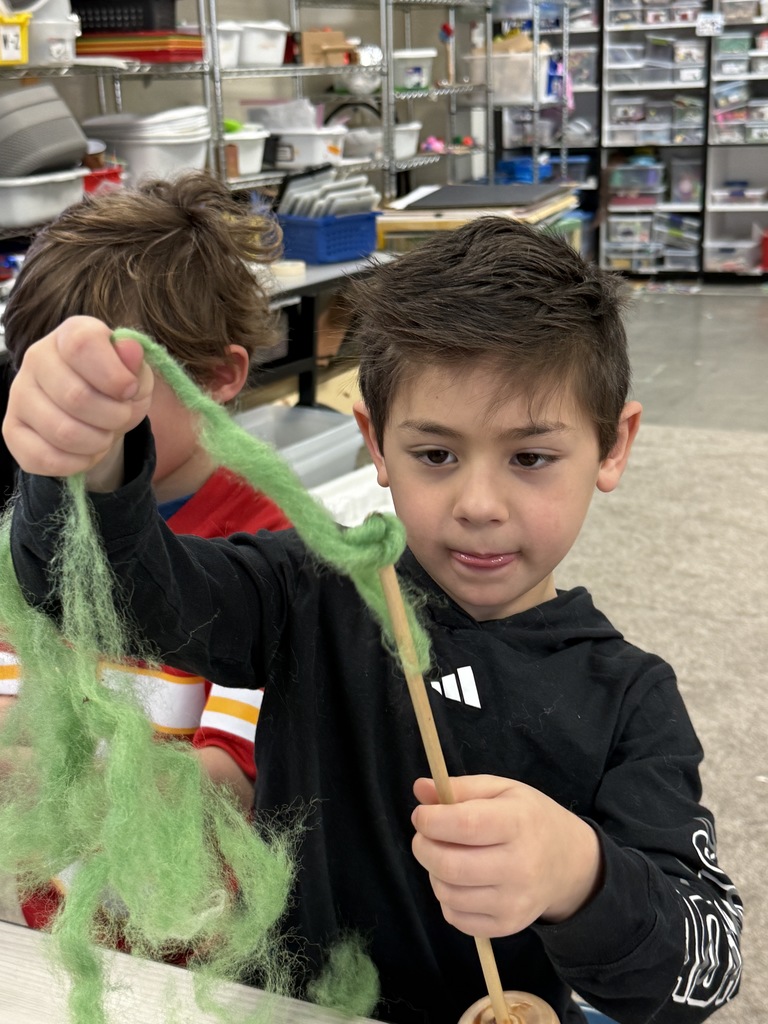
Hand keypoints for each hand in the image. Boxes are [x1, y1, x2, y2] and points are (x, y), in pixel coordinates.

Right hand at [2, 316, 152, 486]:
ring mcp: (19, 395)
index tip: (129, 390)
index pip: (82, 345)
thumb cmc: (116, 389)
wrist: (98, 417)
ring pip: (63, 432)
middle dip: (113, 417)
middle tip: (120, 418)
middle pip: (76, 397)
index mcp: (70, 334)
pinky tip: (85, 452)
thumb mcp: (137, 375)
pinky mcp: (12, 430)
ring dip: (97, 442)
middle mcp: (36, 358)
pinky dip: (77, 463)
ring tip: (103, 435)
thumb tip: (131, 349)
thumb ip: (135, 363)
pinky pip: (44, 458)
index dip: (114, 375)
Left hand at [411, 775, 602, 937]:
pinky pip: (456, 917)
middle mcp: (520, 866)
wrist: (568, 863)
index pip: (464, 825)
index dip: (431, 820)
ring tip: (446, 856)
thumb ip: (461, 788)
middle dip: (424, 848)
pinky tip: (460, 881)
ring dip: (434, 872)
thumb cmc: (529, 819)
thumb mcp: (502, 790)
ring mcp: (514, 902)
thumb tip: (420, 789)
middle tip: (425, 837)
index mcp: (518, 823)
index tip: (421, 815)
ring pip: (447, 893)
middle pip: (450, 865)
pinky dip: (447, 898)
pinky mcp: (507, 926)